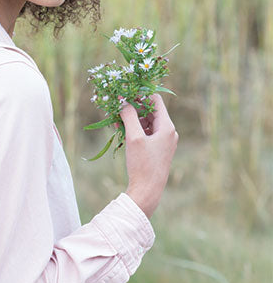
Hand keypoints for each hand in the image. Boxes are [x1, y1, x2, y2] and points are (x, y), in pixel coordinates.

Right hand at [119, 93, 177, 218]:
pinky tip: (120, 129)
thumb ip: (129, 116)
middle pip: (150, 111)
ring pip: (146, 122)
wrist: (148, 191)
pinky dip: (133, 129)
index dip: (140, 94)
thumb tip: (122, 99)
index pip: (155, 100)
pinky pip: (145, 133)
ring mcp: (162, 141)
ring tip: (115, 118)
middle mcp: (168, 132)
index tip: (125, 91)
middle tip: (116, 104)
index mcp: (167, 127)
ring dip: (131, 118)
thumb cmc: (143, 164)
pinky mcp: (156, 149)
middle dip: (132, 107)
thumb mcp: (134, 137)